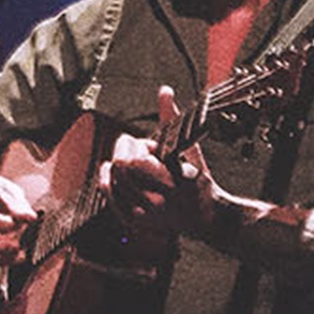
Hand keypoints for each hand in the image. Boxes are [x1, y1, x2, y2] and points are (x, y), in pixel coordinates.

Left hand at [98, 85, 217, 233]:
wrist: (206, 217)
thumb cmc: (199, 180)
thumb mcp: (189, 149)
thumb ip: (172, 119)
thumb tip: (164, 90)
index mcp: (173, 181)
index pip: (136, 162)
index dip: (135, 147)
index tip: (145, 144)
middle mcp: (158, 201)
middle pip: (121, 170)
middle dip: (123, 152)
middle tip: (132, 147)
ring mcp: (146, 214)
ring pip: (114, 182)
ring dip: (116, 165)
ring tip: (127, 160)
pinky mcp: (136, 223)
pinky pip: (112, 200)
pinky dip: (107, 182)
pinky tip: (109, 171)